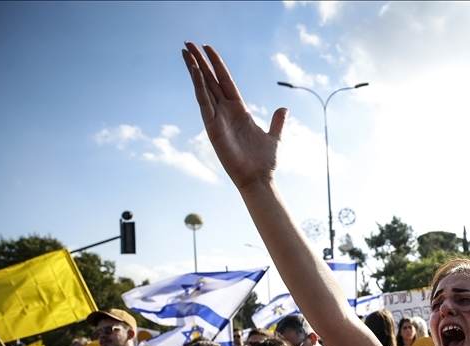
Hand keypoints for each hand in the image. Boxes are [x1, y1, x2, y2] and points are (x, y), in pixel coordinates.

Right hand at [182, 43, 285, 191]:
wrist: (258, 178)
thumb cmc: (264, 162)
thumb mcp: (275, 137)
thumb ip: (277, 122)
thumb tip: (283, 108)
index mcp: (239, 110)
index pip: (225, 81)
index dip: (217, 64)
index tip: (207, 48)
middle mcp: (225, 111)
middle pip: (210, 80)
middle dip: (199, 61)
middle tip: (187, 43)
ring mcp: (217, 118)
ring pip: (203, 87)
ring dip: (194, 69)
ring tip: (185, 51)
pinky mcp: (212, 127)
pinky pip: (204, 102)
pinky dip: (199, 86)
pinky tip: (194, 71)